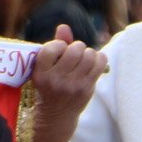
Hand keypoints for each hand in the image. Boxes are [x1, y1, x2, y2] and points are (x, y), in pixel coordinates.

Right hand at [26, 25, 105, 141]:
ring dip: (87, 53)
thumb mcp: (45, 67)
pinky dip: (98, 58)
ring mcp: (73, 86)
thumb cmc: (50, 85)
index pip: (51, 48)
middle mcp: (56, 80)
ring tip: (82, 59)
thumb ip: (55, 45)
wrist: (56, 115)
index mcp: (41, 73)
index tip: (58, 51)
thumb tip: (64, 27)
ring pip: (89, 54)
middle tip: (73, 54)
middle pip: (75, 49)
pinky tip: (92, 64)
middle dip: (76, 47)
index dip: (58, 45)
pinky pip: (100, 62)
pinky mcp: (87, 89)